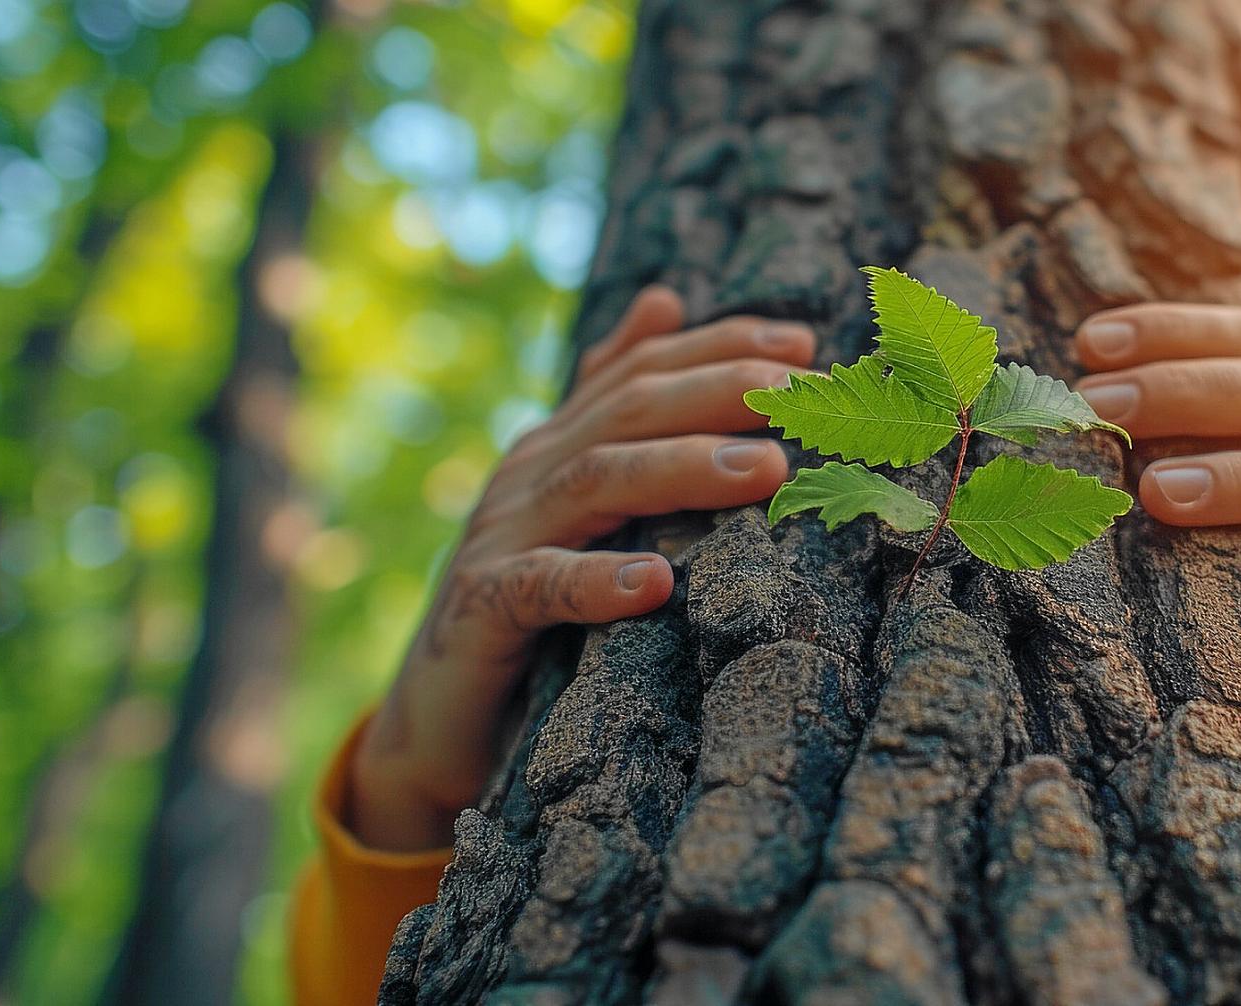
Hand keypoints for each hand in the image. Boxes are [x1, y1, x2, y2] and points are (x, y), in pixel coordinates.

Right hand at [350, 287, 814, 849]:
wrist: (436, 718)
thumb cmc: (527, 607)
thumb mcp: (579, 501)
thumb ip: (615, 410)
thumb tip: (663, 300)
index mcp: (559, 444)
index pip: (644, 371)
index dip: (719, 346)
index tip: (803, 342)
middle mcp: (529, 474)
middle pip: (629, 411)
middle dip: (719, 391)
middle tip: (798, 391)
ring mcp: (500, 537)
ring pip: (596, 481)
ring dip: (683, 469)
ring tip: (764, 469)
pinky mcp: (482, 610)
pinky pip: (541, 587)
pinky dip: (597, 581)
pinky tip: (656, 582)